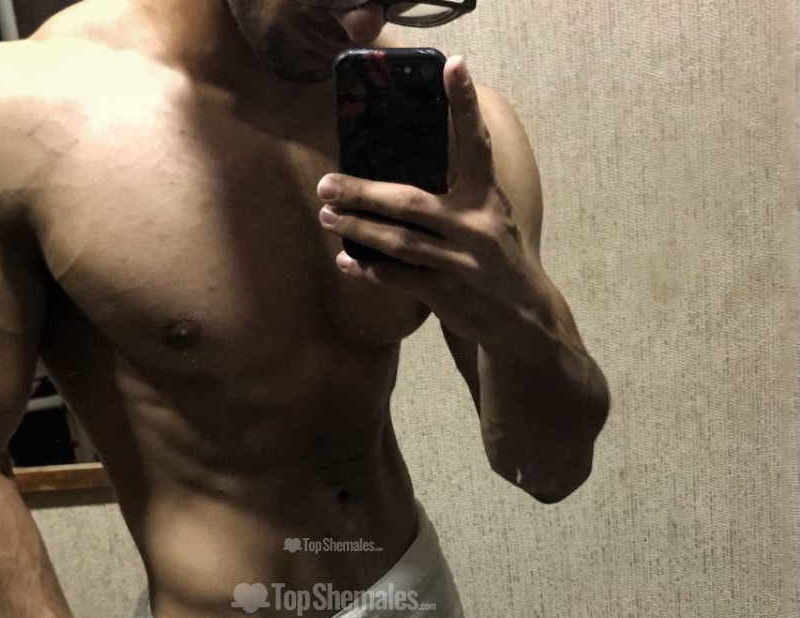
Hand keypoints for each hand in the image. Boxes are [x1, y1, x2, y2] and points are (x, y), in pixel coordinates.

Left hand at [316, 55, 535, 343]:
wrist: (522, 318)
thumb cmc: (498, 259)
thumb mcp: (491, 217)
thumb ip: (460, 193)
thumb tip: (405, 176)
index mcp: (487, 197)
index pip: (475, 144)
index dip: (465, 105)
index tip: (454, 65)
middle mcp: (474, 225)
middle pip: (409, 202)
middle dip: (363, 193)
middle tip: (327, 183)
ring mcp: (458, 262)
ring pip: (397, 241)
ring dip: (357, 229)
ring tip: (327, 216)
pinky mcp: (446, 293)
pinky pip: (397, 278)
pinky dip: (369, 270)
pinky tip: (346, 261)